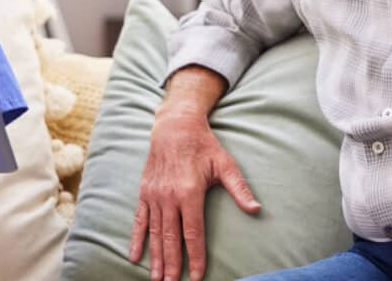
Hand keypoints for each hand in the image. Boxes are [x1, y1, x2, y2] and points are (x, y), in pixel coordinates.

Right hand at [129, 108, 259, 280]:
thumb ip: (239, 188)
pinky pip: (139, 219)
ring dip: (155, 257)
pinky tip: (135, 256)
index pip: (193, 232)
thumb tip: (256, 208)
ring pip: (155, 232)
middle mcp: (169, 196)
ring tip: (156, 278)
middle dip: (172, 264)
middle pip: (171, 238)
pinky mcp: (145, 192)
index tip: (197, 276)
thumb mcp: (225, 164)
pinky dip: (137, 239)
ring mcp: (154, 195)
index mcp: (189, 192)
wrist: (174, 126)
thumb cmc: (203, 146)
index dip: (195, 257)